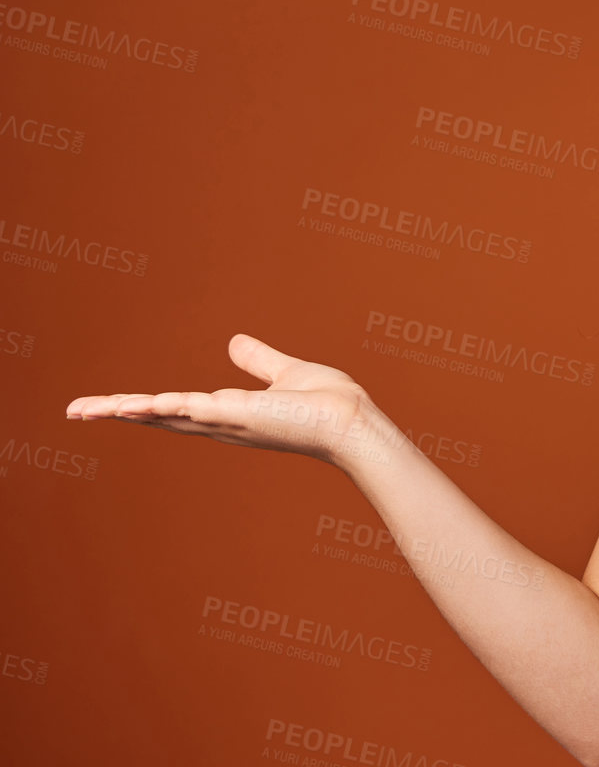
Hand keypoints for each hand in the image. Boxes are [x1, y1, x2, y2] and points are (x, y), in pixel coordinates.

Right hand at [64, 333, 408, 470]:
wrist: (356, 424)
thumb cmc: (330, 405)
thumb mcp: (286, 373)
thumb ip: (258, 360)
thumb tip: (232, 342)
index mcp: (230, 413)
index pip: (177, 409)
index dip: (143, 407)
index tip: (110, 405)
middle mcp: (222, 423)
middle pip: (159, 418)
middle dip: (116, 413)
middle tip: (74, 411)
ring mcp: (229, 422)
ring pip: (167, 415)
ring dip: (126, 411)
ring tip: (85, 410)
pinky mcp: (242, 416)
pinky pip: (195, 410)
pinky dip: (165, 407)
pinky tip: (135, 405)